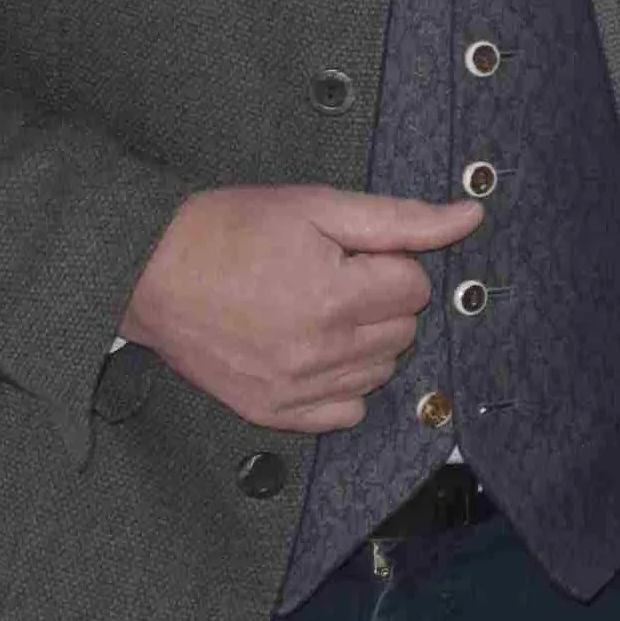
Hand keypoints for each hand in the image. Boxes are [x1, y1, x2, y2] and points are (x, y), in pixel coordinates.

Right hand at [122, 184, 488, 430]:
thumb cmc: (231, 230)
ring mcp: (294, 390)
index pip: (415, 288)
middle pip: (403, 332)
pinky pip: (345, 413)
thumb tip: (470, 217)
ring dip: (364, 341)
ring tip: (316, 309)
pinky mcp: (271, 413)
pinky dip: (341, 385)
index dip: (387, 263)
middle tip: (330, 276)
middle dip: (380, 300)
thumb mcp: (319, 207)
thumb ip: (402, 220)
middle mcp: (319, 353)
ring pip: (380, 372)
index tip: (349, 253)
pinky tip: (312, 351)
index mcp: (334, 298)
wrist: (149, 271)